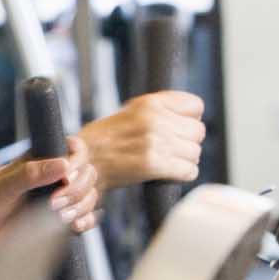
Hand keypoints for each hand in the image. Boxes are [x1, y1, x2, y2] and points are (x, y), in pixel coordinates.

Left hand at [0, 135, 98, 258]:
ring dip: (80, 206)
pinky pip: (83, 218)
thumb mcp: (1, 187)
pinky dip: (85, 221)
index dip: (78, 161)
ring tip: (58, 216)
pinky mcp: (57, 222)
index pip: (73, 151)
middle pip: (86, 175)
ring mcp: (55, 201)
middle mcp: (50, 180)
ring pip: (88, 197)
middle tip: (54, 203)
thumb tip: (63, 164)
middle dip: (77, 189)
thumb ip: (30, 175)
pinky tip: (75, 226)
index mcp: (37, 162)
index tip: (67, 176)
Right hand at [79, 91, 204, 188]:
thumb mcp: (129, 112)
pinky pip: (188, 171)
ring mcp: (155, 142)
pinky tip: (166, 174)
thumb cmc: (102, 141)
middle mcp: (154, 120)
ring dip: (184, 161)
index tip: (178, 128)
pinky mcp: (153, 164)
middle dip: (187, 143)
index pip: (195, 106)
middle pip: (198, 132)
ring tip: (165, 163)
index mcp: (149, 104)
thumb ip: (158, 111)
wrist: (80, 163)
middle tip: (170, 150)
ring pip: (194, 153)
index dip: (189, 119)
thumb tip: (189, 116)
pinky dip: (181, 175)